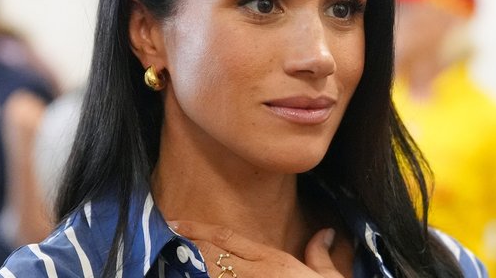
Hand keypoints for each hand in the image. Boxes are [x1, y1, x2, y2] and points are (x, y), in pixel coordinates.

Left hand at [169, 220, 343, 277]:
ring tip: (175, 256)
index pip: (228, 238)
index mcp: (273, 261)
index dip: (200, 229)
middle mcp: (255, 274)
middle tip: (170, 234)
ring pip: (210, 274)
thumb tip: (325, 233)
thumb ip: (320, 254)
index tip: (178, 222)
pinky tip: (192, 275)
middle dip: (189, 244)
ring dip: (192, 265)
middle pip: (211, 254)